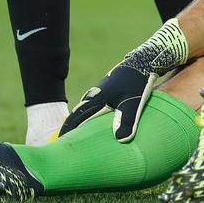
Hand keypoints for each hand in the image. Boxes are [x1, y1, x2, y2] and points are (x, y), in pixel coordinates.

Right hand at [59, 19, 188, 142]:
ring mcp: (101, 91)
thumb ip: (127, 120)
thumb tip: (121, 140)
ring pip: (86, 107)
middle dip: (72, 127)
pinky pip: (95, 104)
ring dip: (82, 119)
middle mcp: (95, 95)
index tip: (61, 143)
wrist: (143, 60)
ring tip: (81, 133)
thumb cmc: (138, 81)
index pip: (76, 118)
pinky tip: (98, 120)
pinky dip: (92, 113)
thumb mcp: (134, 102)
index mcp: (97, 99)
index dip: (68, 131)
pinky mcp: (108, 89)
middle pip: (78, 113)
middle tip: (67, 141)